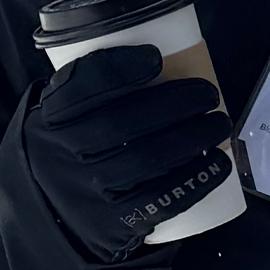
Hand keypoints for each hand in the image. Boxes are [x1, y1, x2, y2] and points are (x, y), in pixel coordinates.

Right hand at [17, 44, 232, 261]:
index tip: (156, 57)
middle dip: (175, 103)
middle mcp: (63, 155)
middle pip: (122, 124)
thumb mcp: (60, 116)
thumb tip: (157, 47)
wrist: (49, 216)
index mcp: (50, 120)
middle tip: (209, 94)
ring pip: (147, 160)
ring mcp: (89, 191)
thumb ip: (88, 88)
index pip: (80, 89)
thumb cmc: (71, 149)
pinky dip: (196, 179)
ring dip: (195, 137)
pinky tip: (219, 164)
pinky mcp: (114, 222)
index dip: (118, 69)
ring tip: (220, 123)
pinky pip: (160, 199)